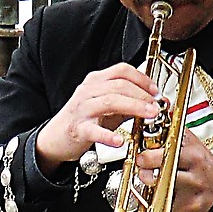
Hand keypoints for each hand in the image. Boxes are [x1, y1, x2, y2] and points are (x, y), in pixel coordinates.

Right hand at [34, 65, 159, 166]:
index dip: (142, 79)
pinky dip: (108, 135)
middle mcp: (88, 91)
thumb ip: (129, 104)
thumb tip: (155, 104)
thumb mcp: (108, 108)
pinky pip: (94, 130)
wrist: (55, 138)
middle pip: (119, 85)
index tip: (156, 91)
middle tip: (157, 106)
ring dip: (134, 107)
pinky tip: (119, 141)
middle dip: (142, 94)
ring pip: (110, 101)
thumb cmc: (83, 121)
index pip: (122, 70)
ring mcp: (82, 109)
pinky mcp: (77, 128)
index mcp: (96, 81)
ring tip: (149, 116)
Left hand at [143, 126, 212, 211]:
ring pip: (161, 199)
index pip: (168, 156)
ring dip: (150, 192)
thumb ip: (175, 130)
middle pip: (163, 179)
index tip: (141, 157)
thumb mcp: (193, 144)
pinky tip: (162, 198)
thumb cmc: (203, 165)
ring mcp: (191, 200)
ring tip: (153, 184)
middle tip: (144, 171)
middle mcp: (194, 180)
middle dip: (146, 175)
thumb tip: (162, 111)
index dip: (149, 157)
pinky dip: (157, 207)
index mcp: (195, 158)